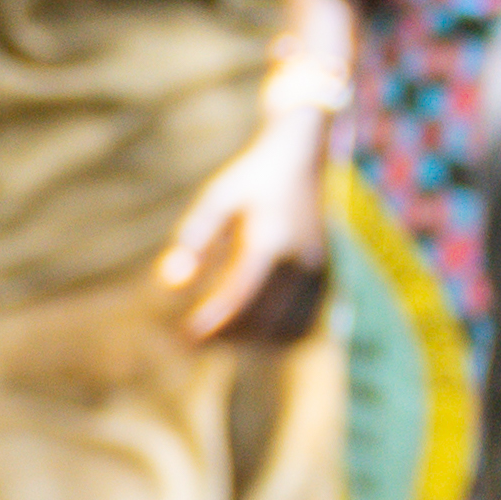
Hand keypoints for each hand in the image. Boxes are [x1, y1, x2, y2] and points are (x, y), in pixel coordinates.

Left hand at [161, 108, 332, 348]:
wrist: (306, 158)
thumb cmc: (253, 180)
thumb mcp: (217, 200)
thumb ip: (194, 240)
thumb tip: (170, 284)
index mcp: (270, 241)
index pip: (240, 298)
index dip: (212, 325)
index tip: (186, 338)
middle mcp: (302, 262)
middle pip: (262, 321)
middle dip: (227, 337)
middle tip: (194, 339)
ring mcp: (321, 274)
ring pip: (286, 331)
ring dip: (252, 341)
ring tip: (221, 332)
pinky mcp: (330, 281)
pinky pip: (304, 326)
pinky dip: (277, 336)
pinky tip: (252, 327)